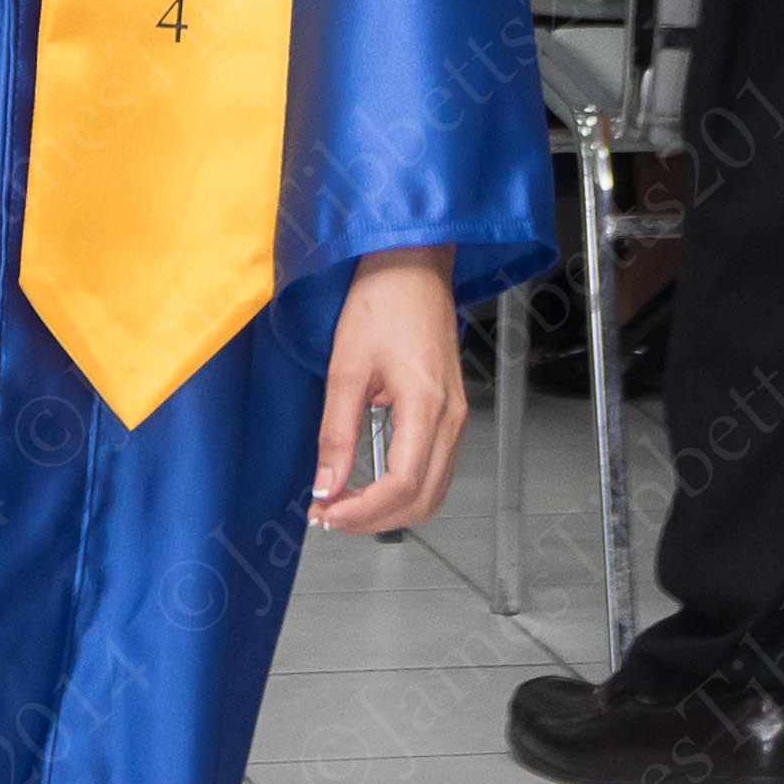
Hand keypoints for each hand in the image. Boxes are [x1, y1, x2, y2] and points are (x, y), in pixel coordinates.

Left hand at [313, 246, 463, 534]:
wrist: (411, 265)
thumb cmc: (381, 302)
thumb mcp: (346, 367)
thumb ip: (337, 433)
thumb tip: (325, 485)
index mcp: (426, 407)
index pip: (401, 485)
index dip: (363, 511)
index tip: (326, 513)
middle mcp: (451, 419)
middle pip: (423, 499)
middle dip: (375, 519)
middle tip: (330, 516)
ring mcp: (457, 417)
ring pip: (434, 490)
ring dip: (392, 509)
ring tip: (345, 505)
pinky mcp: (451, 412)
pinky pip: (435, 469)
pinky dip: (405, 489)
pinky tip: (370, 484)